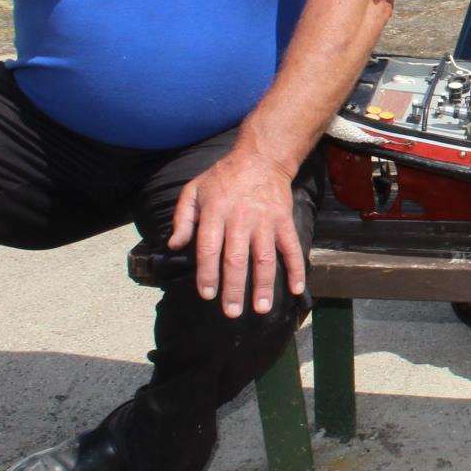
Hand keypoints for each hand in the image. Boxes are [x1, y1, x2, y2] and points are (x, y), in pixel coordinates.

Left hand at [167, 146, 303, 317]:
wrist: (262, 157)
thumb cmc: (224, 177)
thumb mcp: (194, 190)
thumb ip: (182, 218)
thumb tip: (174, 246)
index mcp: (215, 211)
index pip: (209, 247)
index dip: (207, 273)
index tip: (207, 294)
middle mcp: (240, 218)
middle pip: (236, 258)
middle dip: (234, 288)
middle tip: (232, 312)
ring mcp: (265, 221)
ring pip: (264, 258)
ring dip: (263, 285)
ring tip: (260, 308)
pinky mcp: (284, 220)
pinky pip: (291, 247)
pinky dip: (296, 268)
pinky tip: (296, 289)